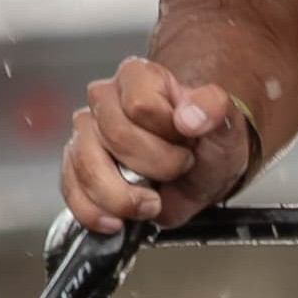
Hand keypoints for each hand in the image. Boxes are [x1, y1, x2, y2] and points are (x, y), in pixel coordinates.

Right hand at [61, 57, 252, 232]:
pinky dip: (95, 213)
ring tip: (151, 202)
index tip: (187, 143)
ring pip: (88, 167)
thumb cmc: (205, 140)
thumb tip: (190, 118)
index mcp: (138, 77)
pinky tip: (118, 220)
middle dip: (155, 166)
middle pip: (115, 137)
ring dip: (124, 197)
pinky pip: (72, 192)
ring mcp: (86, 134)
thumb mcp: (224, 122)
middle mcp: (105, 101)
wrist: (198, 169)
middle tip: (177, 170)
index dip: (167, 134)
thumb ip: (214, 108)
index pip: (140, 105)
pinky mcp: (75, 168)